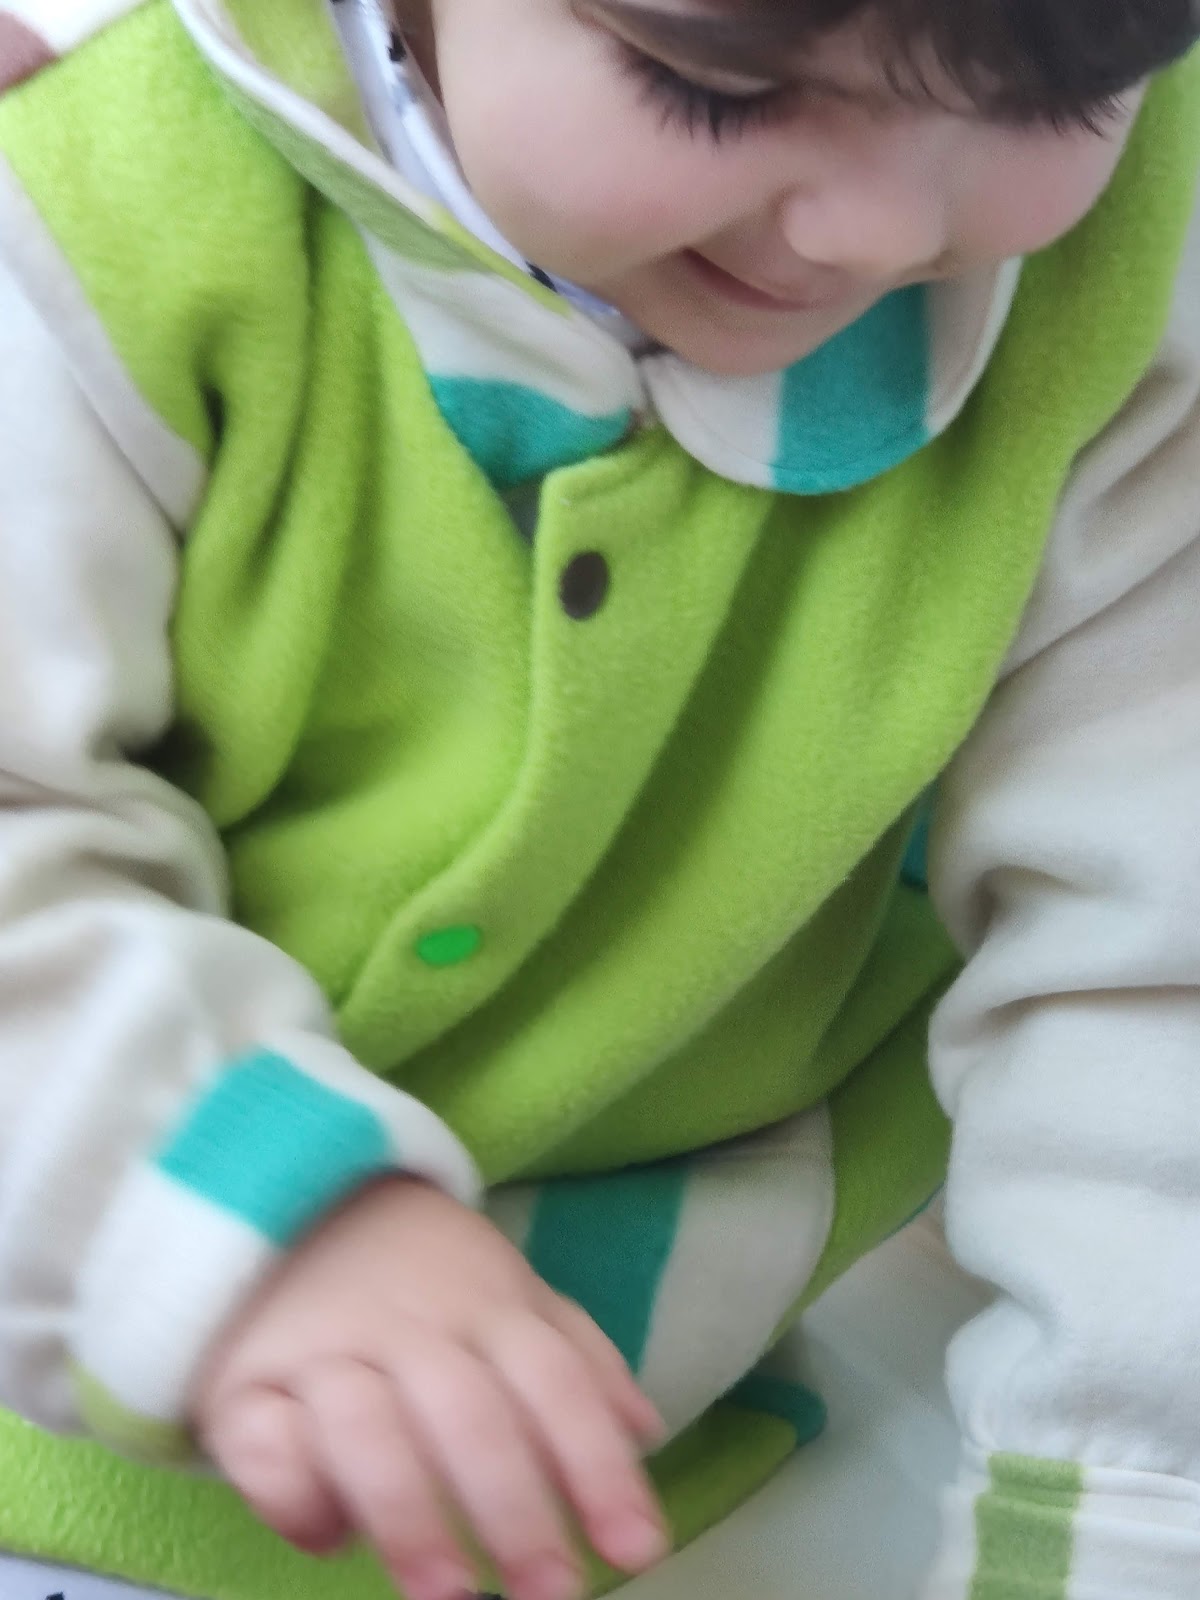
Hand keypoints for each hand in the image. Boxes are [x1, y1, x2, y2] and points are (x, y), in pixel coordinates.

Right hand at [192, 1177, 668, 1599]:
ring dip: (410, 1512)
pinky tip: (326, 1537)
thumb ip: (574, 1360)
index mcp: (485, 1303)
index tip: (637, 1549)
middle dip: (514, 1505)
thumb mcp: (506, 1290)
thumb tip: (645, 1431)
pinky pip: (261, 1439)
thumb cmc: (418, 1271)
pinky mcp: (242, 1384)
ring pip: (366, 1428)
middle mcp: (407, 1327)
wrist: (288, 1195)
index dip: (596, 1465)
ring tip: (448, 1592)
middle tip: (552, 1592)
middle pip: (468, 1412)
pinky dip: (292, 1489)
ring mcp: (321, 1351)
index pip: (552, 1381)